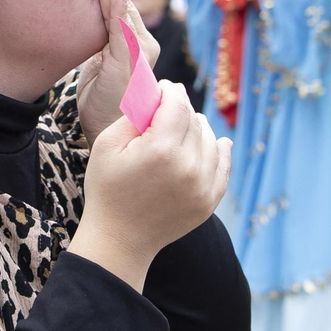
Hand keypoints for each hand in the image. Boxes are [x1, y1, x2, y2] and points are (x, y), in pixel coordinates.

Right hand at [70, 81, 233, 289]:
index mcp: (161, 149)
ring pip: (211, 138)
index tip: (162, 90)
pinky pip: (224, 163)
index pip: (178, 103)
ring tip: (181, 131)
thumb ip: (133, 114)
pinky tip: (216, 143)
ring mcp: (203, 185)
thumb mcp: (107, 145)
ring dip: (197, 129)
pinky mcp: (210, 200)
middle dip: (180, 110)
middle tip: (165, 112)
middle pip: (195, 119)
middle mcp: (189, 165)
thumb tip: (156, 94)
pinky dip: (219, 150)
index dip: (170, 91)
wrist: (119, 241)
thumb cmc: (107, 190)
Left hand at [77, 0, 161, 144]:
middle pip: (125, 4)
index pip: (121, 7)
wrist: (108, 133)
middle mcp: (143, 45)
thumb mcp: (97, 65)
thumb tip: (89, 20)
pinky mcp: (132, 63)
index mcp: (134, 43)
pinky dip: (118, 12)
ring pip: (123, 14)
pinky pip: (123, 32)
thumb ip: (100, 42)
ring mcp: (140, 53)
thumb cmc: (102, 103)